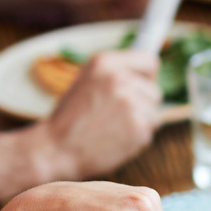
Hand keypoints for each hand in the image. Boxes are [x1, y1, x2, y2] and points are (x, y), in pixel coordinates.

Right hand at [36, 48, 161, 179]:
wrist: (55, 150)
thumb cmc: (70, 119)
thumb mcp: (86, 81)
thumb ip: (115, 74)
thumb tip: (147, 74)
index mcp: (104, 62)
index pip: (148, 61)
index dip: (147, 76)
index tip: (142, 85)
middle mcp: (119, 78)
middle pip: (154, 90)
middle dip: (142, 104)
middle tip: (116, 115)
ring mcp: (130, 103)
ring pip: (154, 113)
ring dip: (140, 123)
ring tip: (113, 128)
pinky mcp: (138, 127)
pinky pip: (150, 131)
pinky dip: (137, 138)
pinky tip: (115, 139)